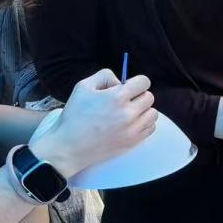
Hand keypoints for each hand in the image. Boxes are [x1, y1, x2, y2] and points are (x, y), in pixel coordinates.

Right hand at [32, 69, 154, 177]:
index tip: (129, 86)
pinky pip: (151, 128)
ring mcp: (133, 130)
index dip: (137, 82)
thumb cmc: (74, 115)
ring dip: (144, 110)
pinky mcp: (133, 142)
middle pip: (149, 97)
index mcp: (116, 97)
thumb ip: (104, 76)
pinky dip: (144, 124)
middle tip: (125, 101)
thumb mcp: (83, 87)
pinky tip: (130, 124)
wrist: (69, 147)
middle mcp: (128, 113)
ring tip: (129, 113)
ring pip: (153, 113)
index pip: (144, 82)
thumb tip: (121, 81)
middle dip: (138, 95)